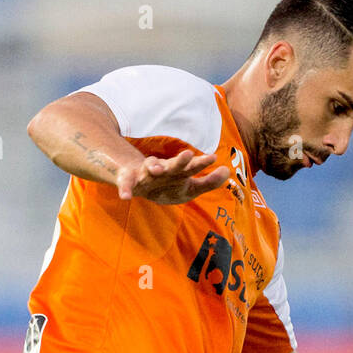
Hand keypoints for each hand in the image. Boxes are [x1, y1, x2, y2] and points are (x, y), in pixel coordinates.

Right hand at [116, 149, 230, 203]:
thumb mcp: (190, 187)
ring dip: (153, 167)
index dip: (201, 163)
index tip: (214, 157)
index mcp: (177, 171)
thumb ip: (209, 182)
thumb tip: (228, 171)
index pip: (191, 167)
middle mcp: (163, 169)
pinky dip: (125, 189)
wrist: (138, 182)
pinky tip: (125, 197)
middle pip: (172, 164)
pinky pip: (126, 184)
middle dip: (179, 161)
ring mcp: (146, 174)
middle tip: (188, 154)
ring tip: (157, 169)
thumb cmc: (168, 185)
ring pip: (149, 167)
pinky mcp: (130, 180)